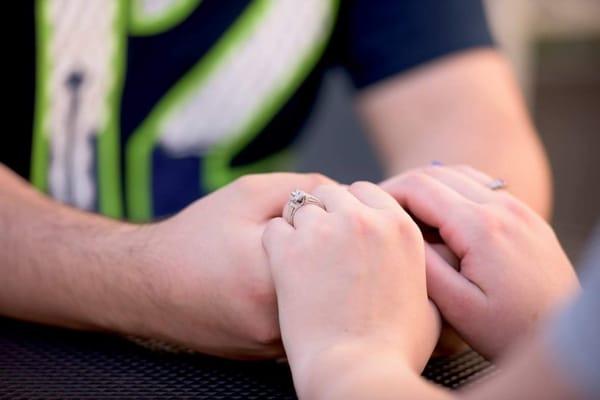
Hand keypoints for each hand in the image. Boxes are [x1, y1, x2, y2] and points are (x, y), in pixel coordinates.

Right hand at [135, 173, 332, 358]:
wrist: (147, 285)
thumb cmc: (196, 235)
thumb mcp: (249, 194)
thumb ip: (305, 187)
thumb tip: (350, 196)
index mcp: (274, 276)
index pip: (340, 243)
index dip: (337, 221)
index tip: (326, 212)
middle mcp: (278, 320)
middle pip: (337, 278)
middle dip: (333, 252)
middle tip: (313, 237)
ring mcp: (273, 344)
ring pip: (325, 305)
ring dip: (322, 280)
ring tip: (288, 260)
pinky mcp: (268, 355)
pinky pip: (305, 322)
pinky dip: (306, 302)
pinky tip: (285, 283)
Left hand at [262, 182, 439, 395]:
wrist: (355, 370)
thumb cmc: (394, 349)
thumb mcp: (428, 308)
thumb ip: (422, 278)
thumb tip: (427, 274)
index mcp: (400, 228)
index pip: (368, 191)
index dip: (354, 210)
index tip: (347, 230)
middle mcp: (364, 220)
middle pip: (334, 194)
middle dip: (327, 213)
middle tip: (322, 245)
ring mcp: (324, 231)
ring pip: (302, 207)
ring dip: (301, 227)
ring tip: (302, 259)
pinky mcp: (289, 249)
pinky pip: (275, 227)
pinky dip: (275, 242)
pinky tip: (282, 266)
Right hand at [382, 165, 578, 358]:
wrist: (561, 335)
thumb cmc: (510, 329)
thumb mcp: (457, 306)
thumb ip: (423, 264)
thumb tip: (396, 230)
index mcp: (480, 227)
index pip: (419, 187)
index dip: (386, 192)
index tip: (368, 207)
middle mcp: (502, 207)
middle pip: (436, 173)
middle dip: (402, 185)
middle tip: (379, 206)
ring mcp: (518, 208)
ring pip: (459, 174)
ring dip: (427, 184)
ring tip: (405, 209)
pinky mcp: (526, 216)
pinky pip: (480, 186)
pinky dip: (452, 189)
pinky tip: (440, 212)